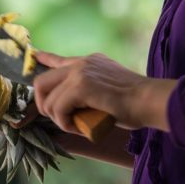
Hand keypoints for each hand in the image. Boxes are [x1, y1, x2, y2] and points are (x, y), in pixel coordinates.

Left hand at [32, 51, 176, 134]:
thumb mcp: (108, 89)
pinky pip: (58, 108)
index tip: (35, 56)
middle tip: (60, 119)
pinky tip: (79, 127)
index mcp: (89, 61)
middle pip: (43, 81)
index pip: (59, 59)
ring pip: (49, 99)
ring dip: (59, 119)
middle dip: (44, 105)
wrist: (149, 99)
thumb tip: (75, 108)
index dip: (44, 59)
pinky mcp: (81, 86)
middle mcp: (81, 63)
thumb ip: (91, 90)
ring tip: (77, 126)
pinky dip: (65, 123)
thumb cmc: (135, 102)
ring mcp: (80, 72)